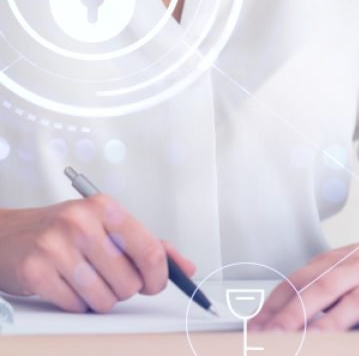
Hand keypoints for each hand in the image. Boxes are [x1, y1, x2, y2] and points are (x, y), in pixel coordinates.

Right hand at [0, 197, 195, 313]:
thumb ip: (148, 245)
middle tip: (106, 276)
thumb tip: (184, 267)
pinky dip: (75, 304)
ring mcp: (57, 245)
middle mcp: (82, 222)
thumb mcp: (106, 226)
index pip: (150, 250)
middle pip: (129, 282)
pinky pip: (76, 307)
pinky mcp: (36, 271)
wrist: (8, 234)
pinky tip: (65, 285)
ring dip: (98, 299)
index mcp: (105, 207)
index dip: (158, 277)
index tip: (153, 283)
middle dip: (122, 288)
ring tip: (84, 280)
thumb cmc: (63, 231)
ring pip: (105, 299)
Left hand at [250, 216, 358, 332]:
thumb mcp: (343, 263)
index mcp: (336, 260)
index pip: (299, 279)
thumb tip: (275, 312)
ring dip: (331, 324)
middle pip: (322, 289)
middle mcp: (357, 269)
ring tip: (309, 342)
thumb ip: (314, 284)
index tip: (254, 326)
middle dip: (294, 314)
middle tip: (270, 337)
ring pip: (355, 303)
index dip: (276, 303)